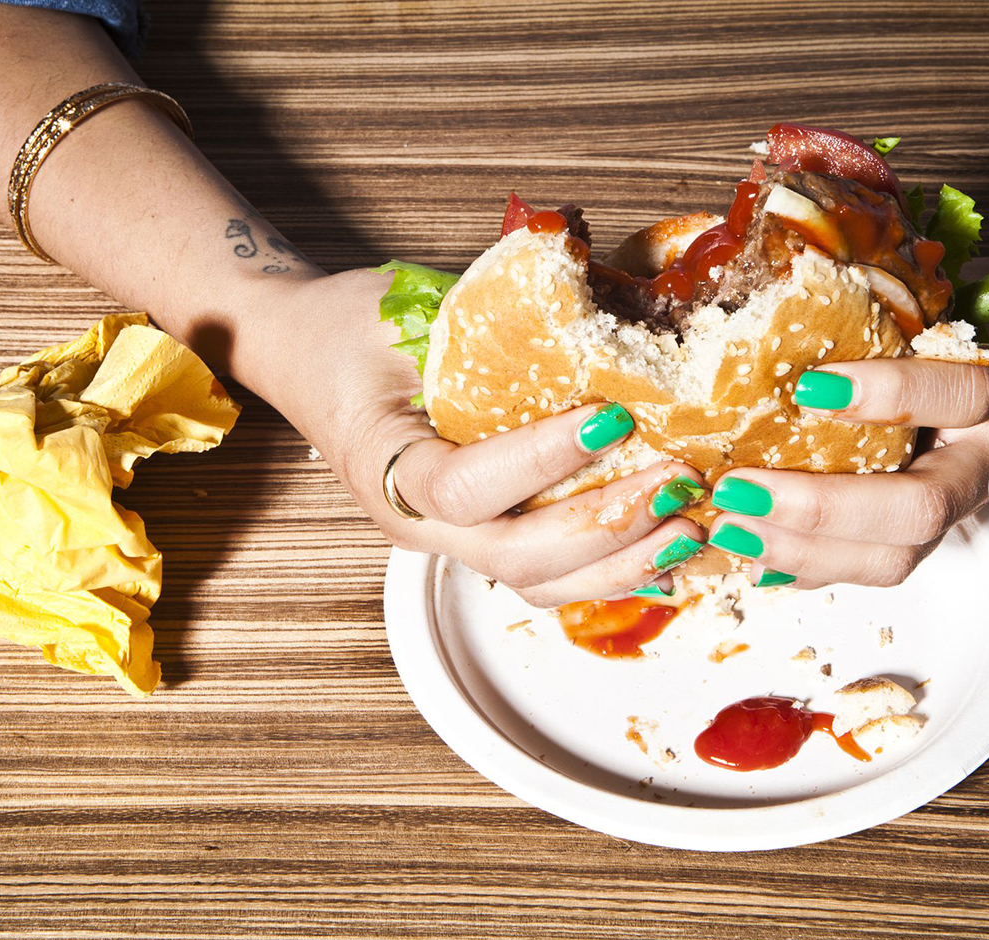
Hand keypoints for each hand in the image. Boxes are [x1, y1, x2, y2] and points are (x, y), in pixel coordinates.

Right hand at [252, 269, 707, 606]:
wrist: (300, 354)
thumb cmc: (345, 328)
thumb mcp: (401, 309)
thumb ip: (488, 320)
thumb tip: (603, 306)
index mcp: (384, 463)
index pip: (464, 487)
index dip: (542, 461)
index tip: (612, 415)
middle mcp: (414, 521)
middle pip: (515, 557)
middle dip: (606, 526)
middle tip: (676, 481)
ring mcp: (446, 540)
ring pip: (536, 584)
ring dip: (619, 564)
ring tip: (687, 527)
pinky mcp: (477, 538)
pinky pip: (544, 576)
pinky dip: (607, 571)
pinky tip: (661, 551)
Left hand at [706, 309, 988, 588]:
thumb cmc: (967, 328)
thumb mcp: (938, 308)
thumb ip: (878, 314)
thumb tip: (773, 312)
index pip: (957, 396)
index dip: (888, 395)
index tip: (808, 388)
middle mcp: (988, 464)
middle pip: (920, 510)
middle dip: (821, 509)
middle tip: (738, 488)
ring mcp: (960, 510)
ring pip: (893, 557)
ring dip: (801, 550)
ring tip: (730, 526)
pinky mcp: (924, 538)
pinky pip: (866, 568)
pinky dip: (804, 567)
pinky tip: (751, 557)